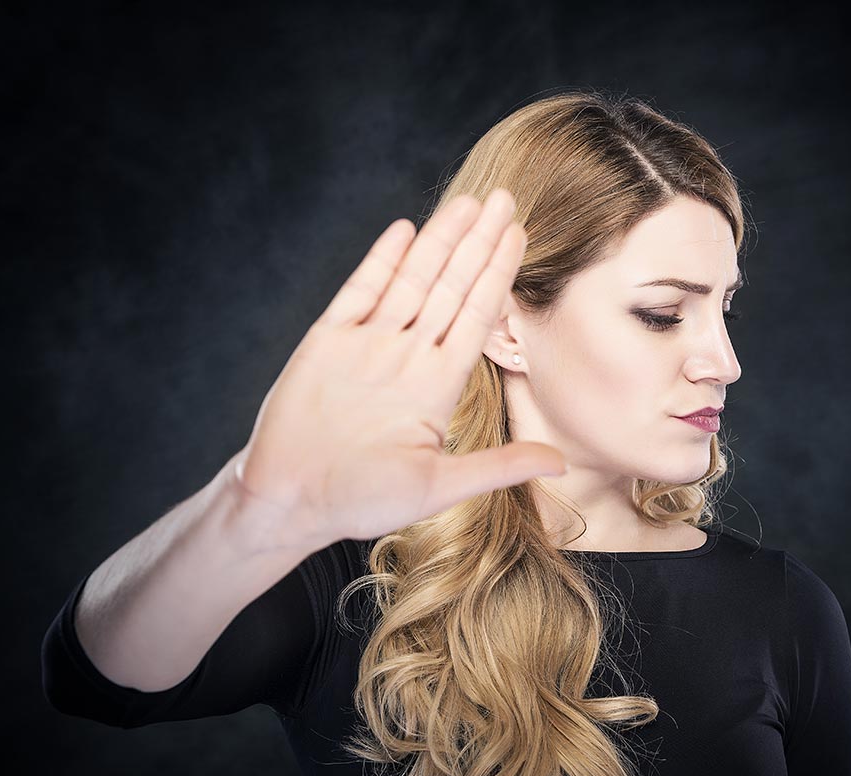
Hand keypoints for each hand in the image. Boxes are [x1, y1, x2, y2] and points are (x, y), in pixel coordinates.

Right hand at [232, 189, 566, 549]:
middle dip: (477, 243)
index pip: (475, 317)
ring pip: (410, 280)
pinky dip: (381, 261)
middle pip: (449, 287)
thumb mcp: (441, 485)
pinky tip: (406, 230)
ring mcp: (367, 344)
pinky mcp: (328, 340)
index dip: (497, 275)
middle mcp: (406, 357)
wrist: (289, 502)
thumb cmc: (362, 501)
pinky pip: (359, 291)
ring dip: (439, 241)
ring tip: (467, 203)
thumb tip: (561, 464)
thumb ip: (499, 466)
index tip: (519, 237)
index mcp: (436, 386)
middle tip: (505, 198)